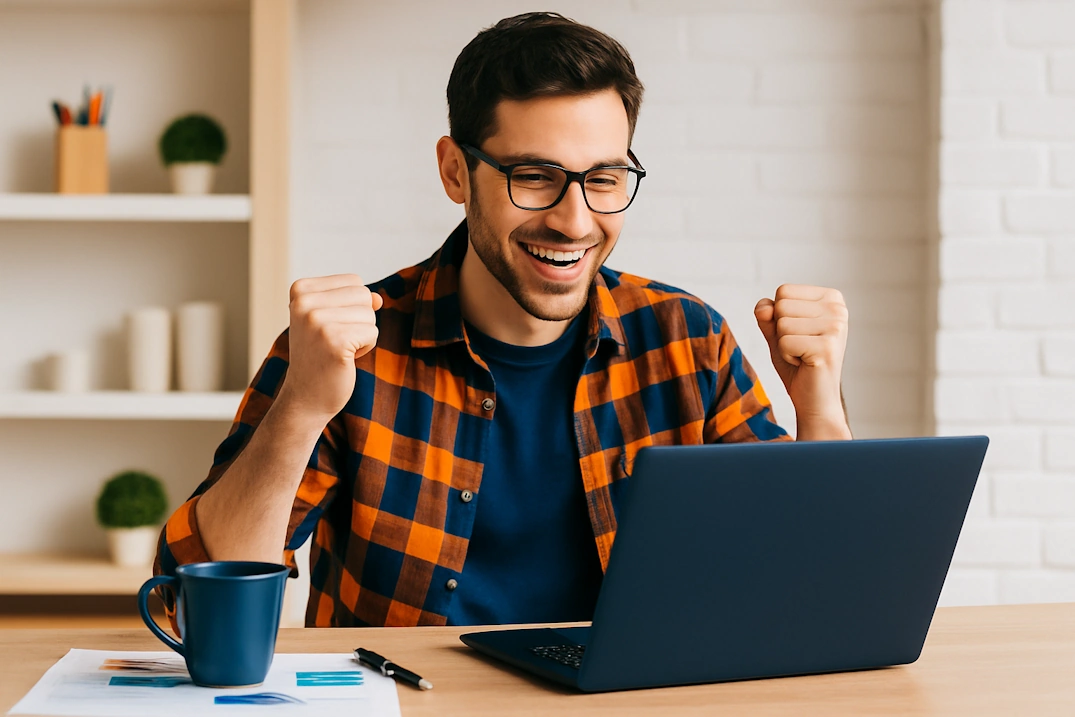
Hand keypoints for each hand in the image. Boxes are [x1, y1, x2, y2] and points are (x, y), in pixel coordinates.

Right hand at [278, 274, 382, 422]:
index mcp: (300, 290)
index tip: (329, 327)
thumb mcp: (331, 317)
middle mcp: (304, 302)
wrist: (306, 396)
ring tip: (338, 350)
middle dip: (360, 320)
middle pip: (363, 295)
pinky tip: (345, 359)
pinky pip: (372, 333)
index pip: (354, 282)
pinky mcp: (334, 341)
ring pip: (370, 315)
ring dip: (362, 336)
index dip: (351, 307)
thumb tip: (378, 299)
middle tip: (335, 340)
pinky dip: (365, 348)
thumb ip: (353, 300)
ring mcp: (317, 322)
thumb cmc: (321, 354)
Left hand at [754, 285, 849, 435]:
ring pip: (781, 323)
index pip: (784, 291)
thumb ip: (767, 314)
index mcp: (831, 297)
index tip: (799, 334)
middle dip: (781, 332)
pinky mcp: (827, 347)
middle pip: (781, 306)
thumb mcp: (777, 332)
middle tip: (800, 348)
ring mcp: (836, 327)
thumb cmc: (797, 363)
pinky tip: (804, 364)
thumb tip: (765, 307)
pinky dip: (786, 357)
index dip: (780, 317)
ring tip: (803, 356)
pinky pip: (784, 342)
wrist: (814, 399)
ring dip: (784, 345)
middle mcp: (838, 308)